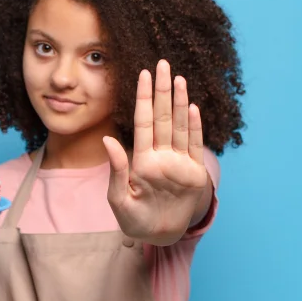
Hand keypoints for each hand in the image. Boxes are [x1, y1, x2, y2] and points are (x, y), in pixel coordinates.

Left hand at [102, 59, 208, 245]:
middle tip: (163, 64)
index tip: (143, 75)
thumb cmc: (135, 220)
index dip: (143, 99)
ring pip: (178, 126)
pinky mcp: (193, 174)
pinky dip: (193, 128)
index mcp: (141, 160)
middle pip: (162, 117)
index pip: (143, 122)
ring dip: (179, 103)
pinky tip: (191, 108)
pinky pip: (193, 146)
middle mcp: (160, 156)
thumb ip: (115, 171)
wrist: (159, 236)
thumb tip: (107, 140)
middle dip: (162, 91)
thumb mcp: (119, 199)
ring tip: (179, 79)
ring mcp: (178, 163)